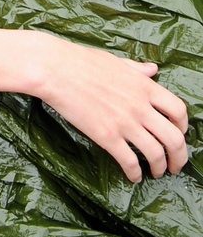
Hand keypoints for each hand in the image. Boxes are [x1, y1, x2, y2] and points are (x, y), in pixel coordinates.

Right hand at [32, 36, 188, 181]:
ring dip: (160, 168)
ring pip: (156, 154)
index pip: (178, 110)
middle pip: (174, 138)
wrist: (54, 68)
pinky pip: (130, 162)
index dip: (183, 127)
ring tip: (156, 172)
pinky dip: (135, 173)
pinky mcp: (106, 136)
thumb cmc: (81, 60)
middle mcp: (139, 106)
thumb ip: (137, 69)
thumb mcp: (115, 61)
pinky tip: (133, 176)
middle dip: (179, 157)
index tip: (178, 134)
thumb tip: (154, 69)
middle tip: (175, 165)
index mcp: (143, 85)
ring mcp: (124, 122)